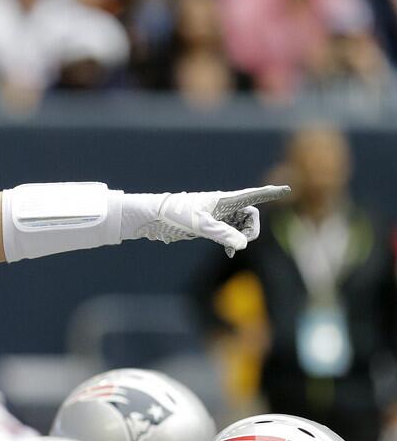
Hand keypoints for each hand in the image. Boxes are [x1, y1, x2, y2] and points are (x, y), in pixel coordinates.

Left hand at [119, 185, 288, 256]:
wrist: (154, 219)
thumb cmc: (176, 214)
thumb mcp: (201, 225)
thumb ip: (222, 234)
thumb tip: (243, 245)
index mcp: (224, 200)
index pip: (253, 196)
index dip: (270, 194)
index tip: (287, 189)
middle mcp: (223, 206)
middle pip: (250, 216)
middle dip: (251, 229)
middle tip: (243, 241)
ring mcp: (216, 217)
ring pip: (240, 227)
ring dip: (241, 237)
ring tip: (233, 249)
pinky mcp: (208, 227)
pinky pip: (229, 234)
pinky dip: (232, 242)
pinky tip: (229, 251)